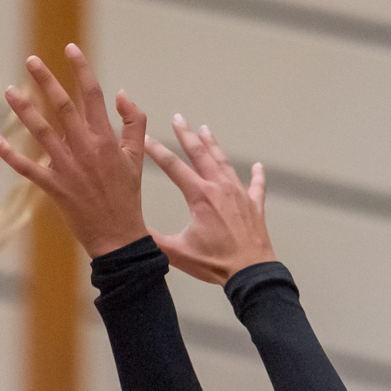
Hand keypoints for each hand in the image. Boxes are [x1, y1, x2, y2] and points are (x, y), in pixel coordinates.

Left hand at [0, 45, 149, 258]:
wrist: (119, 237)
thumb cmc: (127, 196)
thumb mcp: (137, 156)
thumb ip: (133, 122)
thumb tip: (122, 93)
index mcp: (106, 138)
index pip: (93, 95)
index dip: (81, 69)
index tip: (70, 48)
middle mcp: (85, 148)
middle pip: (62, 106)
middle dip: (46, 81)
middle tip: (31, 60)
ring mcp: (68, 168)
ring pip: (42, 132)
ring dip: (24, 110)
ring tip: (9, 91)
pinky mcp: (54, 187)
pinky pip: (27, 168)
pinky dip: (10, 155)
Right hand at [145, 115, 275, 282]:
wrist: (250, 272)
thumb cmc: (215, 264)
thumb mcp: (177, 253)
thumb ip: (154, 239)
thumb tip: (131, 231)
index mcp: (200, 196)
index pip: (174, 167)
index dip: (157, 152)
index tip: (146, 139)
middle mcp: (220, 188)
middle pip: (201, 155)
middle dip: (187, 135)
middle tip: (179, 118)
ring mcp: (239, 194)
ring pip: (225, 163)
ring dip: (214, 146)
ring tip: (206, 129)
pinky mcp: (255, 206)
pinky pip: (256, 185)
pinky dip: (257, 175)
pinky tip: (258, 166)